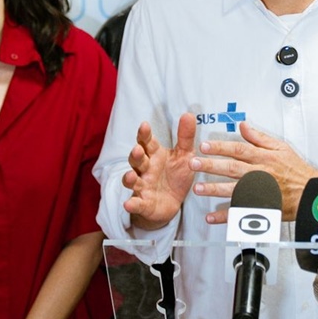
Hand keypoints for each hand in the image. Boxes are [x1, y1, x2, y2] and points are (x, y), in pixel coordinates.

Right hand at [122, 114, 197, 229]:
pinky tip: (128, 204)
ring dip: (129, 178)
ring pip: (132, 180)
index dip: (144, 135)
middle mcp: (145, 169)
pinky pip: (136, 203)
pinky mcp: (143, 203)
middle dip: (136, 155)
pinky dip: (132, 204)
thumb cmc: (176, 175)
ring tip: (131, 175)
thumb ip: (185, 137)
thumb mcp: (185, 155)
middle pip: (137, 160)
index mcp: (155, 155)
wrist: (172, 203)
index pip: (147, 142)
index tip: (144, 125)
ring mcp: (142, 186)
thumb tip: (188, 114)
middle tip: (138, 149)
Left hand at [189, 121, 317, 221]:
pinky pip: (241, 212)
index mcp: (263, 158)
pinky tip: (211, 217)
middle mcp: (259, 174)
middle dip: (211, 165)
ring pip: (233, 190)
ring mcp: (259, 192)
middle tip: (194, 163)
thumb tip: (243, 126)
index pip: (238, 150)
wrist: (311, 193)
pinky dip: (226, 216)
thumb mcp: (281, 147)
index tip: (205, 146)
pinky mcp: (260, 207)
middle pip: (232, 168)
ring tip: (198, 188)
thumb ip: (259, 137)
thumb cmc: (296, 170)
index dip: (220, 147)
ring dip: (214, 189)